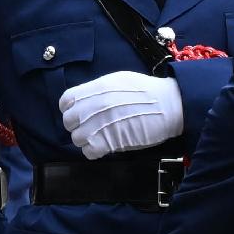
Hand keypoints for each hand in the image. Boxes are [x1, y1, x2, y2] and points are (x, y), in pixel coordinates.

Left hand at [57, 69, 185, 157]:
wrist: (167, 105)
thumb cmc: (147, 91)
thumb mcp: (119, 81)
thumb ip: (99, 90)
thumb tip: (87, 101)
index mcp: (95, 89)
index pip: (65, 101)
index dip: (70, 109)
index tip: (79, 114)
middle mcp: (92, 106)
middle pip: (69, 121)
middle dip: (78, 126)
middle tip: (92, 127)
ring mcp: (98, 125)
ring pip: (76, 139)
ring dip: (87, 140)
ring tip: (101, 138)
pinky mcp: (107, 143)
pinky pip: (88, 152)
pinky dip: (95, 152)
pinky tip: (106, 146)